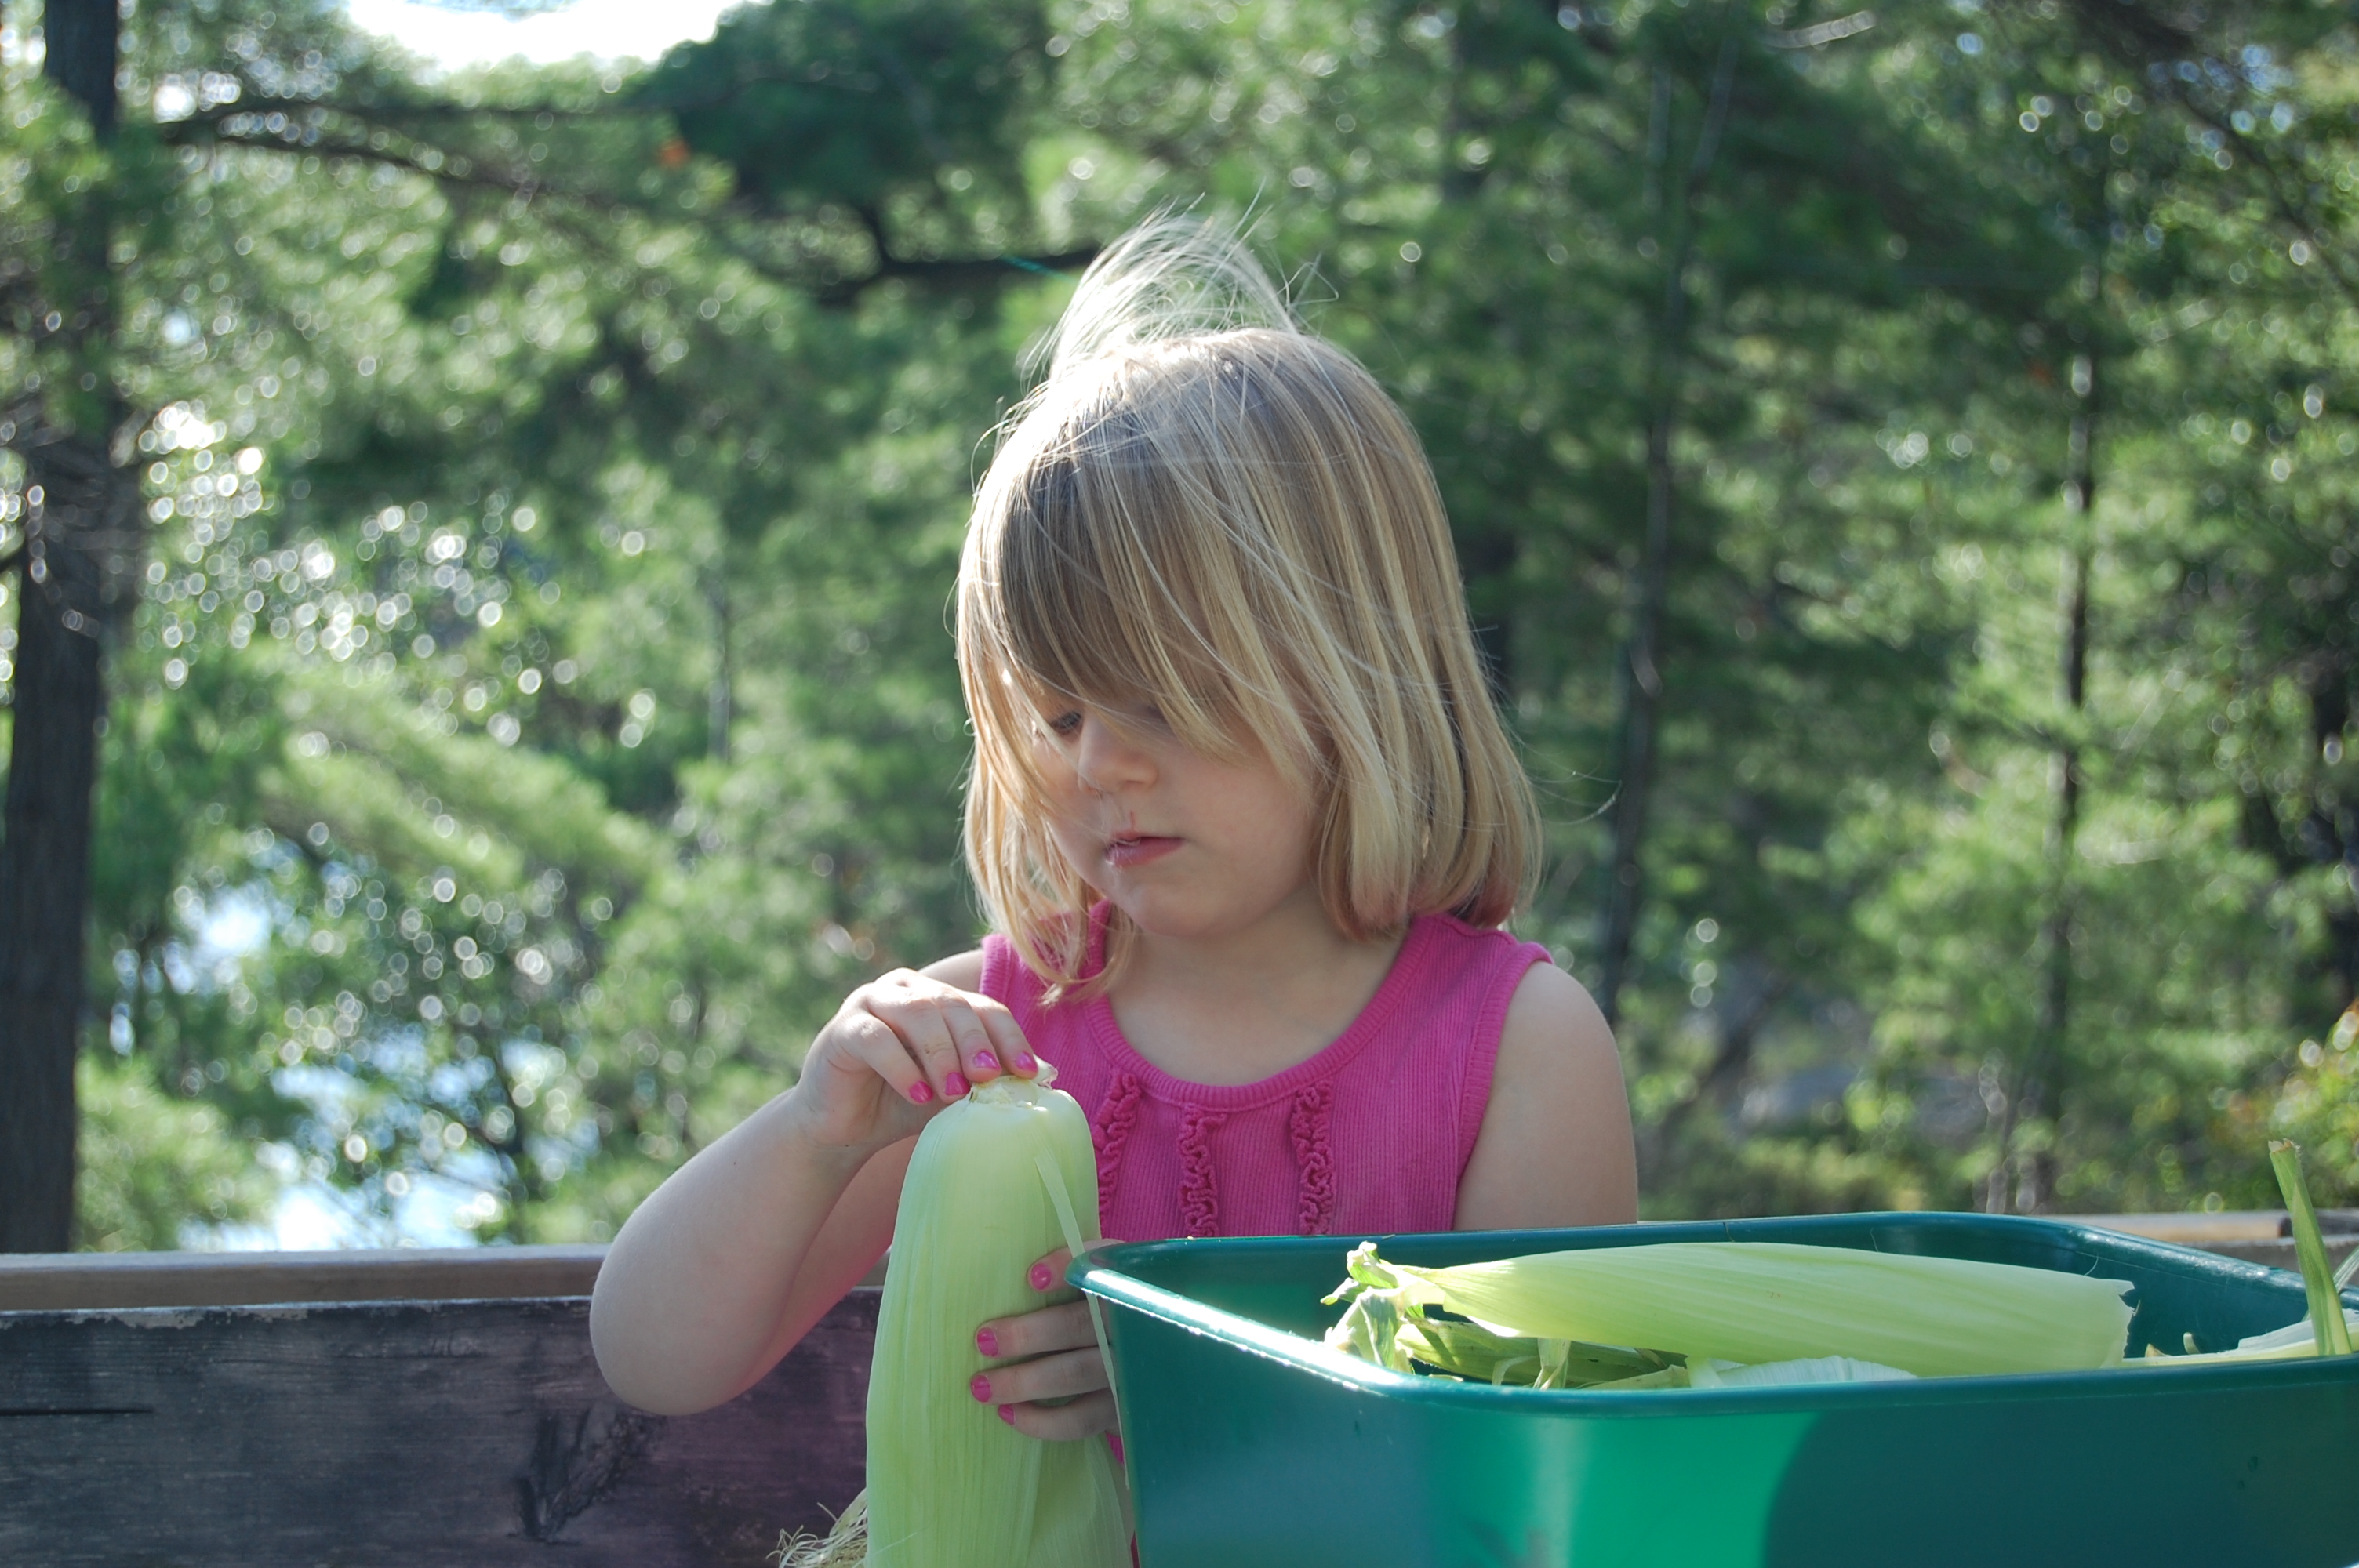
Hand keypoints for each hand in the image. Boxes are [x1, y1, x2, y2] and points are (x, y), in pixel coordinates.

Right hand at [786, 969, 1038, 1159]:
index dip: (1009, 1038)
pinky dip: (901, 1066)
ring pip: (917, 1013)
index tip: (1028, 1073)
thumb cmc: (904, 1102)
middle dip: (976, 1044)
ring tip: (954, 1093)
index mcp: (940, 997)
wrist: (844, 1127)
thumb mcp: (954, 1090)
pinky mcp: (842, 1029)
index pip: (984, 1008)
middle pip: (953, 1005)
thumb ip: (988, 1078)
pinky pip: (876, 1038)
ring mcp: (871, 1002)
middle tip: (988, 1079)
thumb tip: (1046, 1077)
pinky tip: (917, 1095)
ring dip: (941, 1053)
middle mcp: (907, 989)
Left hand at [971, 1244, 1123, 1441]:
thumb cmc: (1113, 1308)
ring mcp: (1128, 1373)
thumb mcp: (1109, 1276)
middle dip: (1026, 1335)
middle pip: (1077, 1327)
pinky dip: (1042, 1421)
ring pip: (1074, 1374)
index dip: (1065, 1268)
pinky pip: (1081, 1420)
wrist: (1165, 1354)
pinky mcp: (1122, 1409)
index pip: (1100, 1269)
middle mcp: (1131, 1326)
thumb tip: (1031, 1276)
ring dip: (1024, 1381)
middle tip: (983, 1341)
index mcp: (1127, 1283)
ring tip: (982, 1387)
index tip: (1032, 1279)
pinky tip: (1010, 1415)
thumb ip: (1078, 1267)